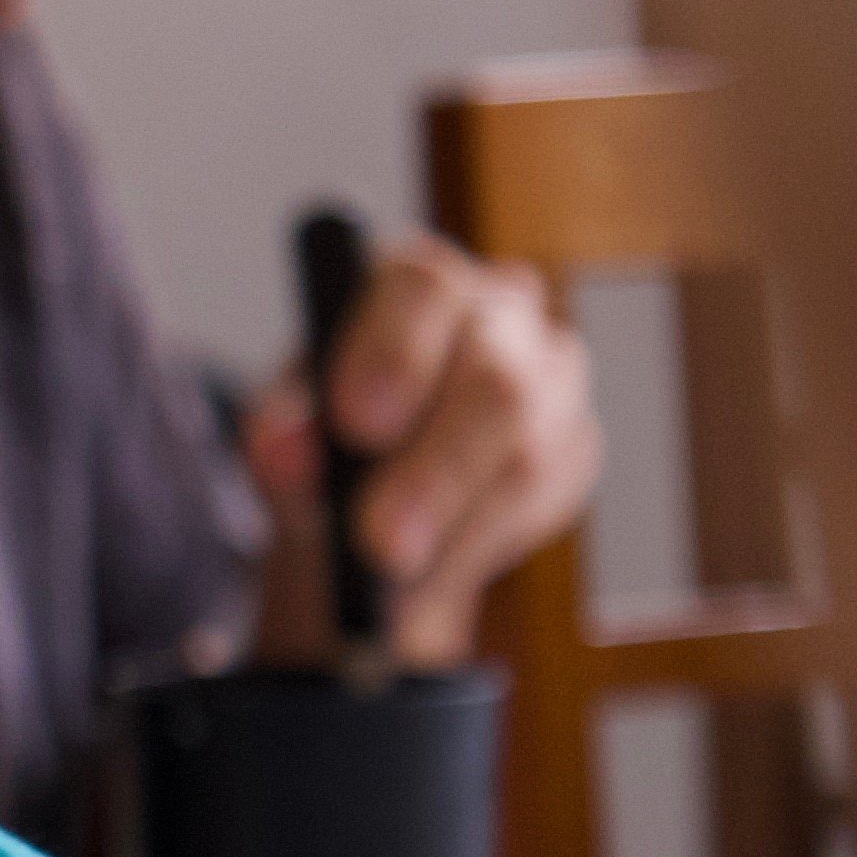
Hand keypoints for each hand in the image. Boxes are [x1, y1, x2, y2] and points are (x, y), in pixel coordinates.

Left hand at [245, 231, 598, 666]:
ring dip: (455, 525)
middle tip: (379, 543)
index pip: (423, 289)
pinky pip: (546, 499)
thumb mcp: (283, 436)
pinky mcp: (575, 442)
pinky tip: (432, 564)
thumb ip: (281, 437)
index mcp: (416, 283)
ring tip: (392, 572)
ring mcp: (551, 376)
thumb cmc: (322, 442)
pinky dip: (480, 543)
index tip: (356, 424)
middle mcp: (498, 312)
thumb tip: (284, 449)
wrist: (363, 506)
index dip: (393, 353)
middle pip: (495, 382)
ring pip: (528, 452)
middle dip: (433, 473)